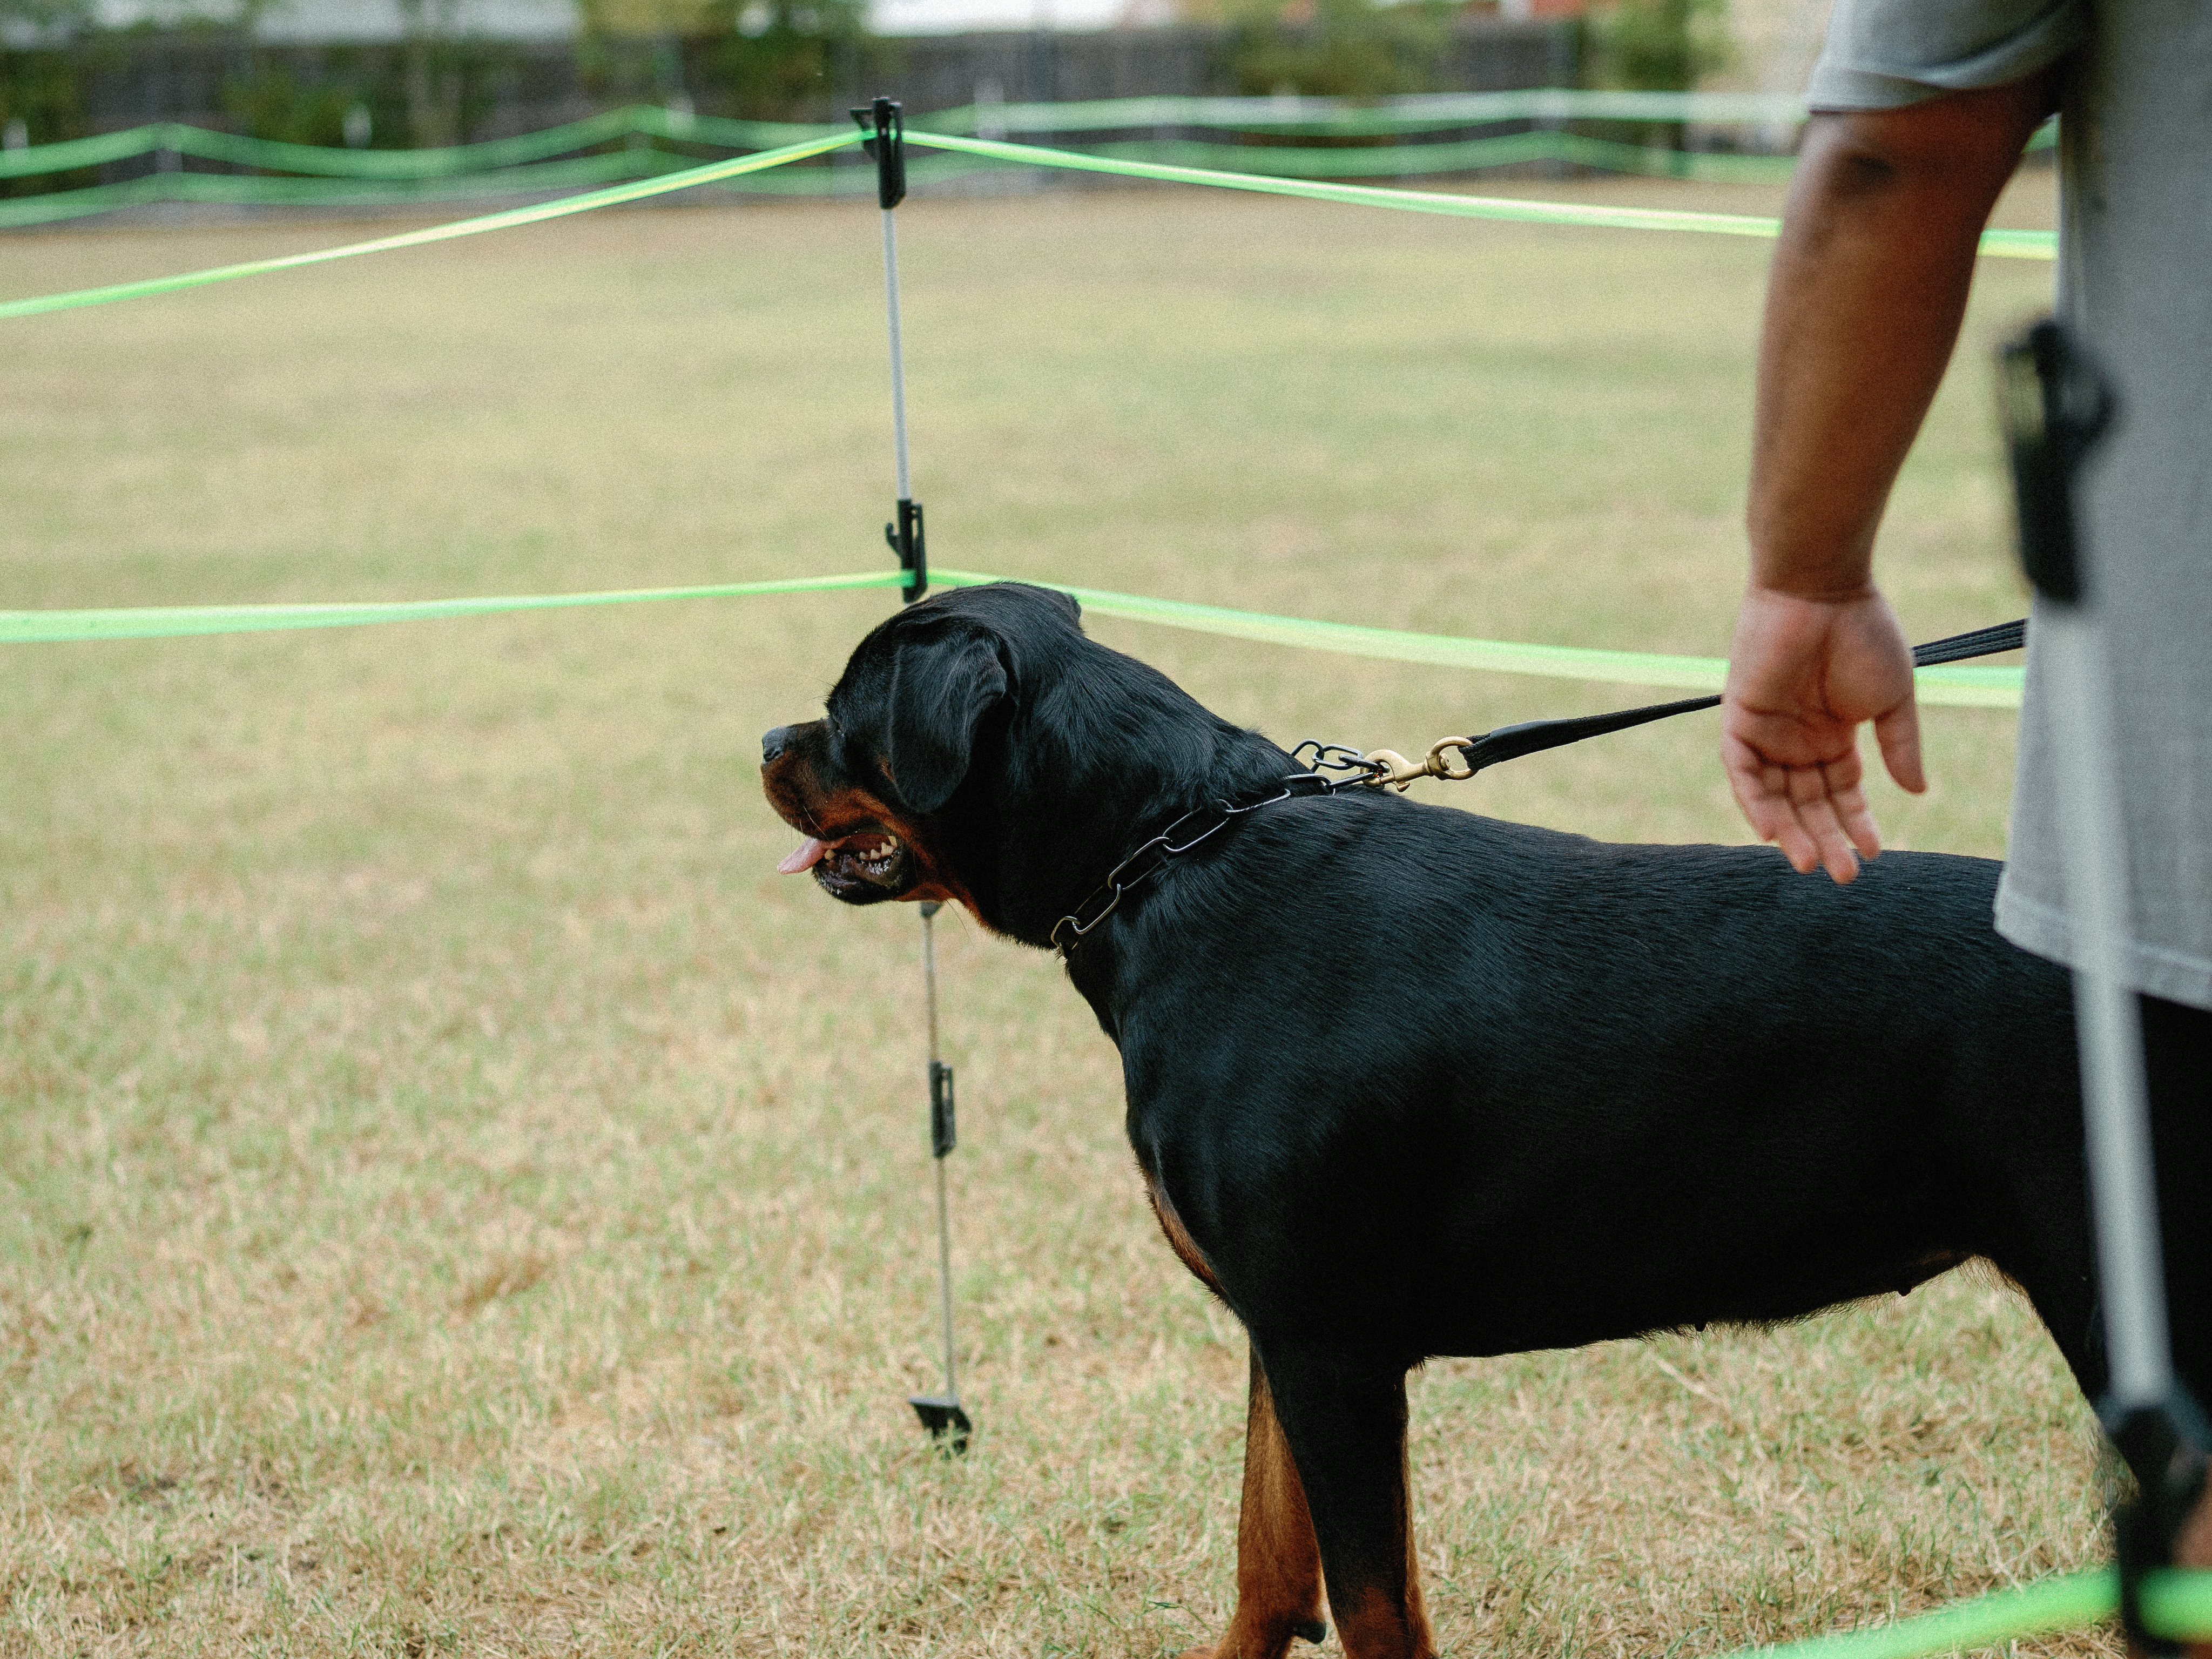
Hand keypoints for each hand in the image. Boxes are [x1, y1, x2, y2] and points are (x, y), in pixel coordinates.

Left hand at [1721, 585, 1925, 882]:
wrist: (1823, 590)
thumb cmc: (1863, 634)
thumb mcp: (1892, 699)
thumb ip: (1900, 746)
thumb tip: (1917, 792)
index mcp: (1835, 735)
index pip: (1843, 793)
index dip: (1858, 823)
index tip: (1875, 853)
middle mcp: (1798, 739)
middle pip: (1808, 803)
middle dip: (1826, 838)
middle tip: (1842, 876)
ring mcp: (1768, 731)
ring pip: (1774, 795)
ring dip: (1790, 830)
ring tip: (1811, 862)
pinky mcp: (1740, 718)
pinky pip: (1741, 770)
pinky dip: (1754, 800)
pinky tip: (1772, 831)